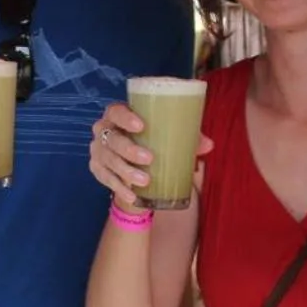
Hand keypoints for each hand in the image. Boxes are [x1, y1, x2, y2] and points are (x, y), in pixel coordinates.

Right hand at [89, 103, 212, 208]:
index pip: (116, 110)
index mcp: (119, 115)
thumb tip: (209, 144)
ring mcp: (98, 150)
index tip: (142, 126)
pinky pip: (105, 178)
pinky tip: (132, 195)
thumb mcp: (169, 139)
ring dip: (126, 171)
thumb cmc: (153, 144)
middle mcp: (104, 130)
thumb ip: (187, 138)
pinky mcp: (97, 168)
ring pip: (108, 159)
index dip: (125, 117)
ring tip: (145, 180)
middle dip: (129, 149)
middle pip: (111, 137)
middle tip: (149, 158)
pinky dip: (119, 187)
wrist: (136, 168)